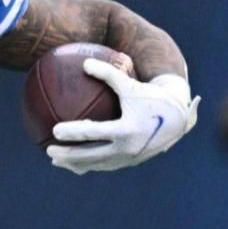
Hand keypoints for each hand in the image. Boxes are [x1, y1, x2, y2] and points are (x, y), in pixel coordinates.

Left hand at [47, 58, 199, 174]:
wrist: (178, 119)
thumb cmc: (152, 98)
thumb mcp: (131, 84)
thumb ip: (108, 73)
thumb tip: (84, 63)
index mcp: (127, 129)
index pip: (93, 132)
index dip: (72, 132)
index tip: (55, 130)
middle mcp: (127, 148)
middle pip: (91, 155)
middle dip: (68, 155)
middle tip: (48, 150)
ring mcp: (129, 158)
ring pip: (96, 164)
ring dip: (76, 164)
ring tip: (56, 161)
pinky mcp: (130, 162)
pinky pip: (105, 165)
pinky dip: (89, 164)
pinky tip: (75, 162)